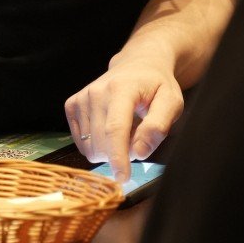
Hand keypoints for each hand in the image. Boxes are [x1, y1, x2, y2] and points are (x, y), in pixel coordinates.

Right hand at [65, 61, 183, 182]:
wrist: (137, 65)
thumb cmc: (156, 85)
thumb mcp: (171, 102)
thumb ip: (158, 126)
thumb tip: (139, 152)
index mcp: (121, 89)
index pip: (115, 129)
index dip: (118, 157)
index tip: (123, 178)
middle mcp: (96, 92)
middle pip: (101, 143)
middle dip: (120, 153)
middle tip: (137, 136)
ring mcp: (81, 98)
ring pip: (90, 147)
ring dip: (109, 148)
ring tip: (125, 128)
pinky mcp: (72, 105)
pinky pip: (81, 143)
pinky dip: (97, 144)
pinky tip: (109, 128)